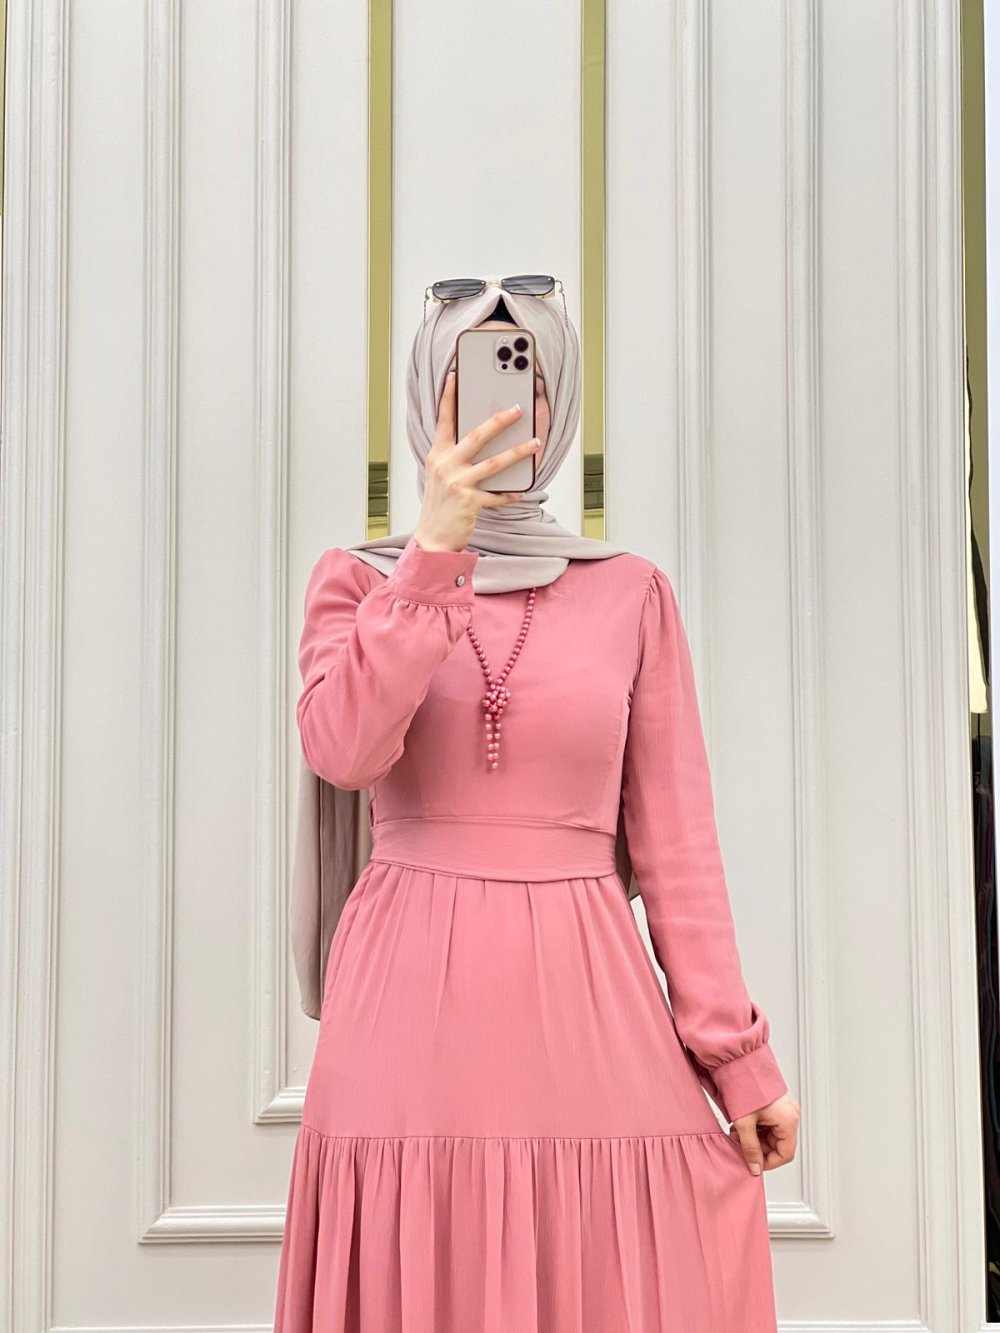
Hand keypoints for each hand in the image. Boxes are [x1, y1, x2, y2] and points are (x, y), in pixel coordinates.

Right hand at [412, 368, 542, 553]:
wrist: (432, 539)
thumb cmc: (440, 506)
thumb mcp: (440, 476)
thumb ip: (455, 457)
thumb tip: (482, 441)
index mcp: (436, 456)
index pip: (443, 420)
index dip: (448, 397)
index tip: (455, 375)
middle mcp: (445, 466)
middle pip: (476, 436)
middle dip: (499, 420)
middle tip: (518, 408)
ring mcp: (457, 484)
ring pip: (494, 463)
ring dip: (518, 451)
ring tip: (535, 443)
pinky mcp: (469, 502)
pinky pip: (498, 495)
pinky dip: (511, 493)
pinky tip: (523, 490)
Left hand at [728, 1092, 799, 1173]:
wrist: (738, 1060)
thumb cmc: (744, 1086)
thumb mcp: (744, 1122)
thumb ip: (750, 1149)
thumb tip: (755, 1168)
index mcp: (788, 1120)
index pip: (785, 1154)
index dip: (768, 1162)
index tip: (753, 1164)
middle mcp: (790, 1114)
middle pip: (778, 1144)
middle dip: (758, 1148)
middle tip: (740, 1146)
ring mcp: (784, 1108)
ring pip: (772, 1135)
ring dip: (755, 1138)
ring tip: (737, 1133)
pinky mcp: (775, 1104)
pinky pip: (769, 1124)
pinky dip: (755, 1128)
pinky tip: (741, 1125)